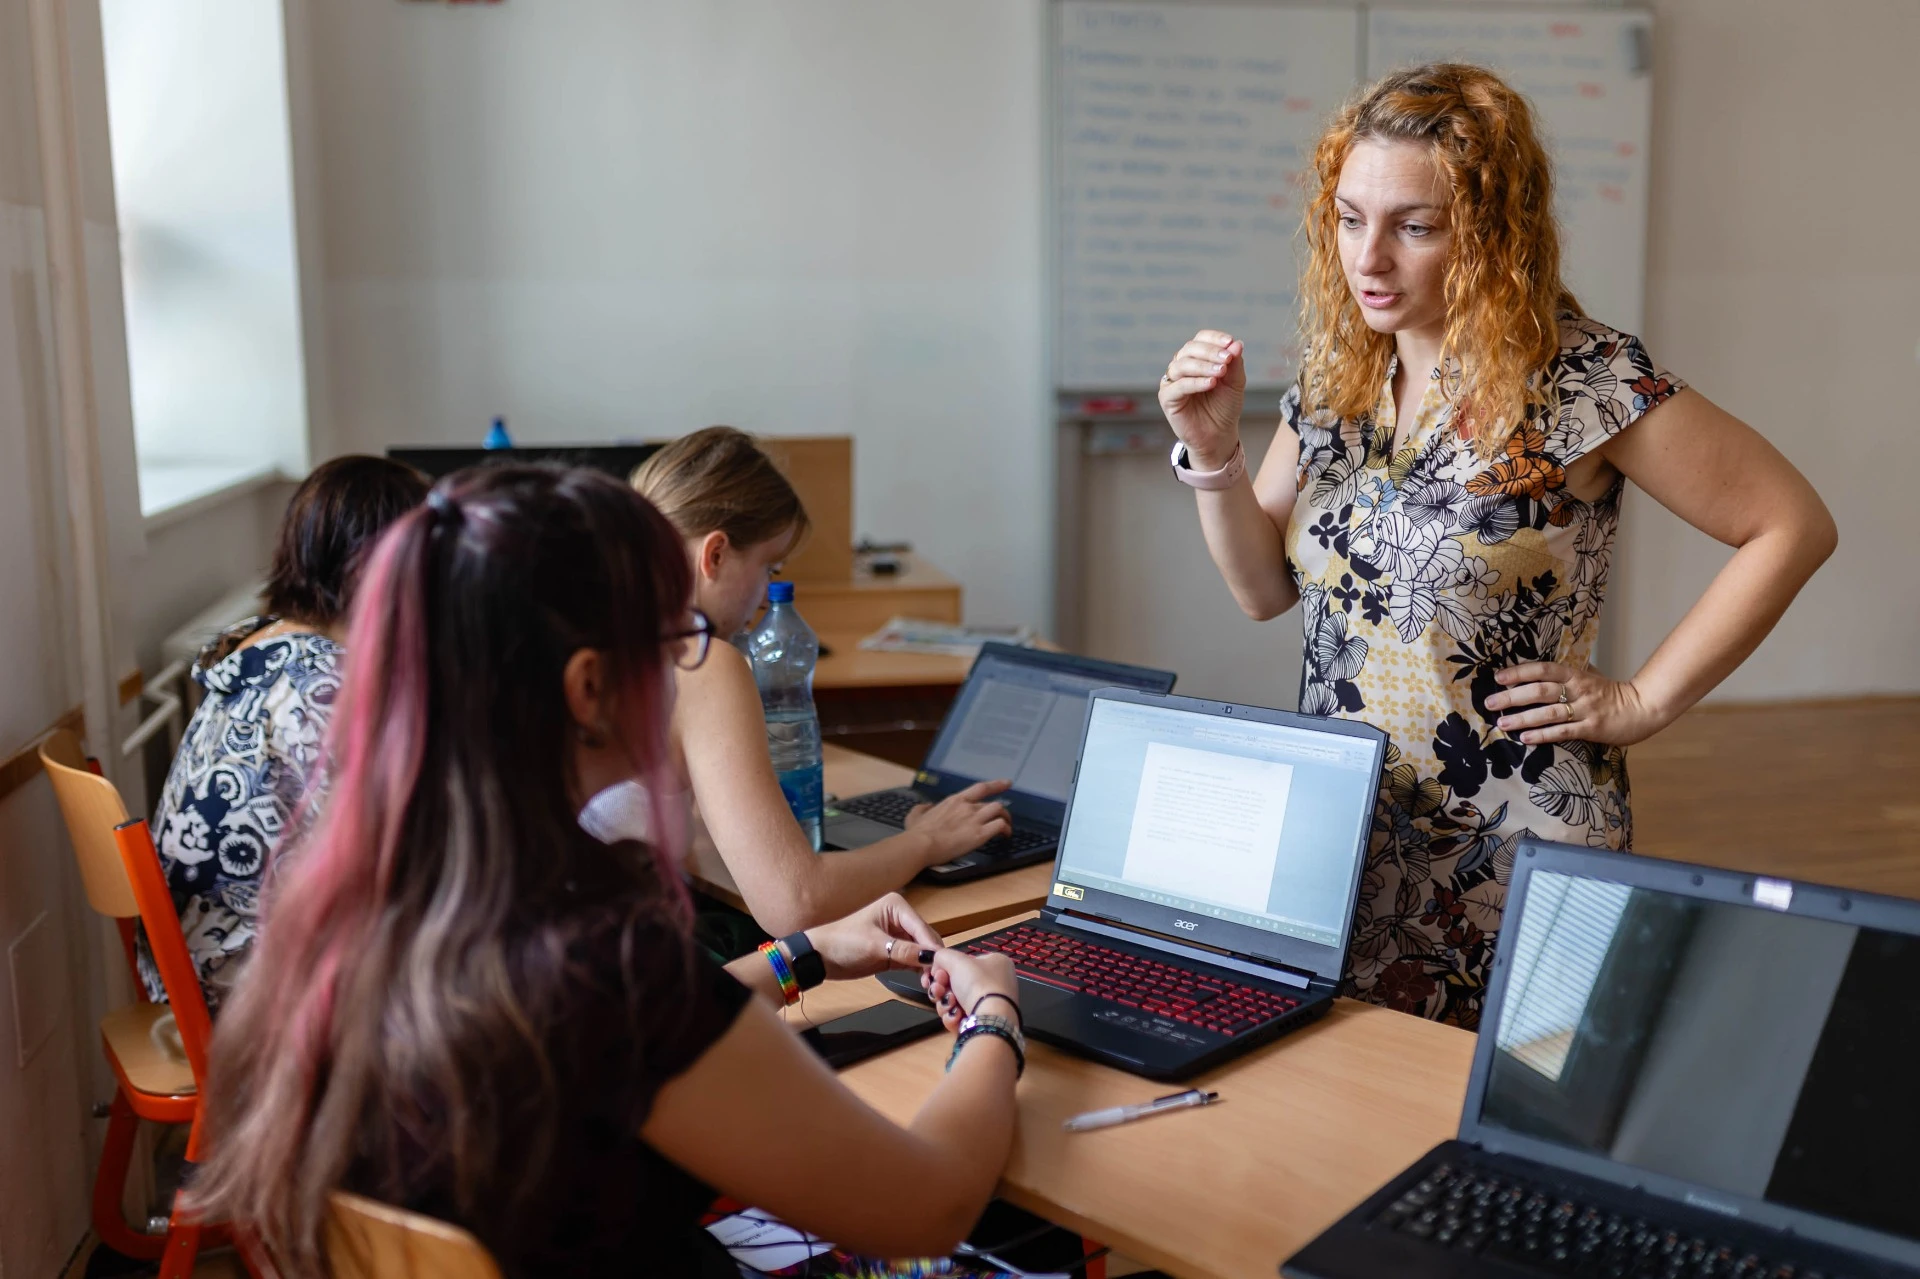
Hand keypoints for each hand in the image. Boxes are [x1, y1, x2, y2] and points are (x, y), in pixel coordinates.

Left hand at [803, 893, 943, 981]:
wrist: (820, 957)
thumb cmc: (842, 942)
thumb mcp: (874, 945)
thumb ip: (904, 951)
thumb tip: (930, 957)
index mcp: (897, 906)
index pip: (922, 927)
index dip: (933, 947)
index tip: (945, 965)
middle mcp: (901, 918)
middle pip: (926, 939)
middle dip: (932, 957)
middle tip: (940, 977)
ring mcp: (898, 936)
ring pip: (922, 951)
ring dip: (928, 966)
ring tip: (933, 982)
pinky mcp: (895, 952)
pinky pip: (913, 961)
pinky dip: (919, 971)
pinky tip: (924, 981)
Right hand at [904, 780, 1012, 863]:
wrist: (921, 845)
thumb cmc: (917, 833)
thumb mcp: (916, 815)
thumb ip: (923, 808)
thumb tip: (927, 807)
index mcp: (954, 801)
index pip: (981, 788)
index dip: (996, 785)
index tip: (1006, 783)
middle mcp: (967, 807)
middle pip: (993, 803)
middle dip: (1001, 811)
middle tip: (1004, 818)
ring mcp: (974, 820)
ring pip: (1000, 811)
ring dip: (1006, 818)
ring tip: (1007, 828)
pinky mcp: (979, 835)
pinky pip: (1000, 826)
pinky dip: (1005, 829)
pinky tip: (1005, 836)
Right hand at [920, 948, 1019, 1033]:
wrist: (990, 1018)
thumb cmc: (978, 983)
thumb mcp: (956, 960)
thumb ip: (942, 956)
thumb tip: (936, 965)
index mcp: (995, 963)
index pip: (964, 964)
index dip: (946, 968)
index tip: (936, 974)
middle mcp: (994, 983)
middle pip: (956, 984)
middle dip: (942, 988)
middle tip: (938, 989)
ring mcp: (989, 1004)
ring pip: (955, 1002)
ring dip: (946, 1003)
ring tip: (949, 1004)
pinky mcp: (982, 1023)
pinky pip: (960, 1017)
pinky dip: (953, 1017)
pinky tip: (956, 1016)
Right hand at [1157, 329, 1246, 469]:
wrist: (1218, 435)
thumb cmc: (1224, 407)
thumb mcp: (1235, 383)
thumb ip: (1235, 364)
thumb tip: (1237, 344)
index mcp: (1197, 358)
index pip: (1201, 339)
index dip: (1214, 338)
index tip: (1230, 343)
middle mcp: (1182, 366)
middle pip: (1190, 349)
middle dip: (1210, 352)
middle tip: (1227, 359)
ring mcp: (1172, 382)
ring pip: (1182, 365)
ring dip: (1203, 366)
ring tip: (1221, 372)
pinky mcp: (1167, 398)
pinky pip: (1178, 386)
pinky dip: (1195, 382)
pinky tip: (1211, 383)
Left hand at [1488, 662, 1667, 746]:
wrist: (1643, 708)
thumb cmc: (1612, 693)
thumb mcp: (1590, 677)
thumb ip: (1568, 675)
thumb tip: (1538, 671)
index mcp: (1577, 675)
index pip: (1543, 669)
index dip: (1520, 672)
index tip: (1498, 677)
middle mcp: (1578, 690)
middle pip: (1540, 690)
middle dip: (1512, 697)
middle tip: (1489, 703)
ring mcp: (1585, 710)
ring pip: (1548, 712)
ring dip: (1522, 718)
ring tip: (1502, 723)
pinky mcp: (1592, 729)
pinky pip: (1563, 732)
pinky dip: (1543, 735)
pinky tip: (1525, 739)